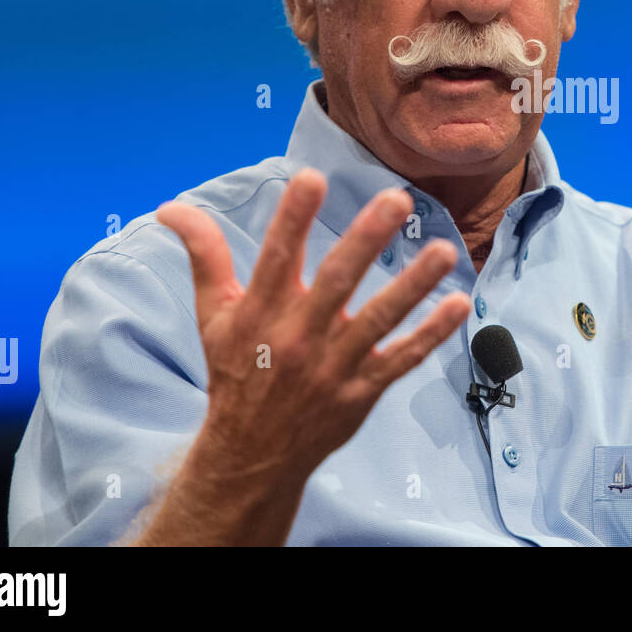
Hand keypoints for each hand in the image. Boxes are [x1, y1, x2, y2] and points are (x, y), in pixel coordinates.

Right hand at [156, 169, 470, 483]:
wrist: (250, 454)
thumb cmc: (234, 371)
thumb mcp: (213, 314)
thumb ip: (204, 256)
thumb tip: (172, 208)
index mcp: (260, 312)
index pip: (277, 257)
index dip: (293, 218)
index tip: (312, 177)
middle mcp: (299, 335)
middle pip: (336, 282)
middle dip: (366, 239)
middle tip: (396, 199)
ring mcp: (334, 365)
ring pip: (379, 319)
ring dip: (412, 284)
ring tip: (444, 251)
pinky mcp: (362, 390)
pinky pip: (401, 358)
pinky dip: (431, 334)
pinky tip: (459, 303)